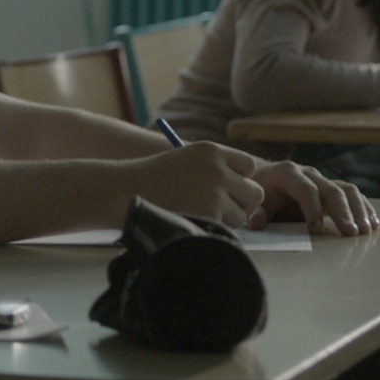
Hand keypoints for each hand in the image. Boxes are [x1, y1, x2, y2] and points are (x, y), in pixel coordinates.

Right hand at [127, 142, 264, 228]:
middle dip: (241, 203)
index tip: (225, 189)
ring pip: (243, 213)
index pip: (248, 166)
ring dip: (227, 219)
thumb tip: (244, 189)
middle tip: (221, 210)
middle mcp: (218, 168)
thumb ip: (212, 169)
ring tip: (201, 216)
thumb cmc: (150, 179)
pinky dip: (214, 229)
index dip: (239, 180)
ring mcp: (216, 191)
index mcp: (211, 150)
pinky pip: (228, 228)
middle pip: (254, 191)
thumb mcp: (183, 161)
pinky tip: (193, 222)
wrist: (124, 191)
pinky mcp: (211, 213)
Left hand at [247, 159, 377, 235]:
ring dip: (358, 210)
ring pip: (346, 190)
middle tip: (351, 233)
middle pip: (331, 189)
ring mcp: (322, 180)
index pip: (305, 189)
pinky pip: (352, 195)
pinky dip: (364, 208)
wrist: (262, 176)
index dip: (312, 209)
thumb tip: (256, 222)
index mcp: (286, 173)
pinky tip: (373, 224)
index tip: (316, 231)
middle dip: (342, 212)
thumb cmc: (258, 192)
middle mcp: (308, 173)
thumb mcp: (254, 200)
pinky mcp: (332, 189)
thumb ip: (256, 211)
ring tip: (366, 230)